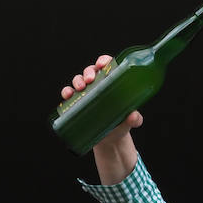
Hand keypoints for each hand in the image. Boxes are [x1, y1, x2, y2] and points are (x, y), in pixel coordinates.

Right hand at [61, 54, 141, 184]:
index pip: (108, 65)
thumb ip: (135, 119)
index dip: (103, 61)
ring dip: (77, 80)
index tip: (102, 65)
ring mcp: (87, 94)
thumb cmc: (122, 124)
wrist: (111, 140)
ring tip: (81, 88)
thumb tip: (133, 116)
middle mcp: (98, 85)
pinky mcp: (77, 104)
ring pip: (79, 80)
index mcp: (113, 83)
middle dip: (88, 71)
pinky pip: (69, 93)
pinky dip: (66, 92)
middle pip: (91, 70)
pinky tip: (68, 95)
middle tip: (90, 79)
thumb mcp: (130, 121)